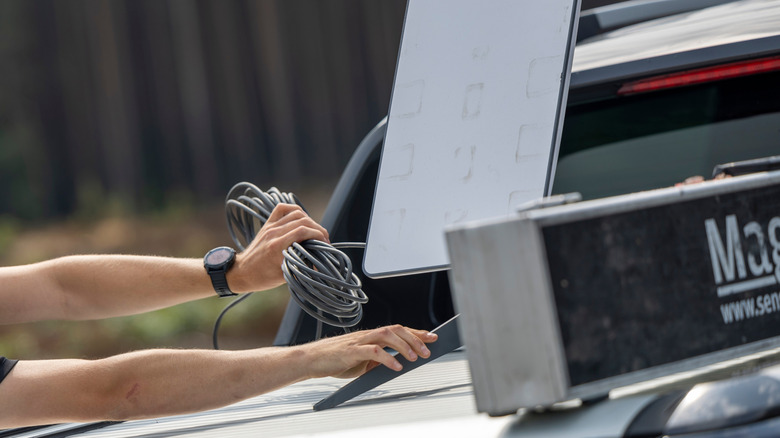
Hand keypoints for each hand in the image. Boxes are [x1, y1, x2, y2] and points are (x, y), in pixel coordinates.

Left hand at [228, 204, 328, 292]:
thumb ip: (301, 266)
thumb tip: (319, 263)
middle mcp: (274, 233)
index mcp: (277, 246)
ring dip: (310, 220)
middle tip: (324, 240)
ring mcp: (270, 226)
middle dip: (318, 229)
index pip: (303, 231)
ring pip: (296, 213)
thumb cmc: (262, 278)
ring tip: (315, 231)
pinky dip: (295, 210)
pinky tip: (302, 218)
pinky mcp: (268, 224)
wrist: (241, 272)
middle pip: (303, 221)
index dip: (319, 235)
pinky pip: (283, 208)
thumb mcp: (284, 275)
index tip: (325, 244)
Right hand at [301, 325, 438, 378]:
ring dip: (404, 346)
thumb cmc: (334, 360)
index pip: (398, 330)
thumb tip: (395, 365)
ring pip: (387, 335)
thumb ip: (377, 361)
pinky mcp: (351, 351)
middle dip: (415, 338)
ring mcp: (359, 341)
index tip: (432, 336)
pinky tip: (396, 366)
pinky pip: (373, 351)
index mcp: (371, 336)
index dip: (416, 332)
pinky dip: (388, 358)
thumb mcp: (362, 362)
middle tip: (428, 350)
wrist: (311, 360)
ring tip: (415, 358)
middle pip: (396, 329)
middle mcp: (367, 335)